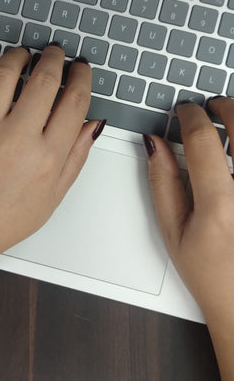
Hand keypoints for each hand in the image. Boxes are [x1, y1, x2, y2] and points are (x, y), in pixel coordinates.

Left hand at [0, 28, 102, 267]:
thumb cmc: (3, 220)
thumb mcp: (51, 197)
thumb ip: (75, 157)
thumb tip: (95, 122)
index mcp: (47, 158)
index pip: (74, 102)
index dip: (81, 78)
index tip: (80, 69)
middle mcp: (16, 139)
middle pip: (44, 80)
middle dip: (55, 59)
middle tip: (55, 53)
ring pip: (4, 73)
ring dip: (19, 55)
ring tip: (24, 54)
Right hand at [145, 97, 233, 322]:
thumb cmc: (212, 275)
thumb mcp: (174, 232)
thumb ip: (162, 183)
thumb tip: (155, 144)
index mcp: (220, 205)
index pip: (203, 140)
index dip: (190, 116)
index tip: (185, 111)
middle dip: (227, 107)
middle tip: (214, 105)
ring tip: (232, 119)